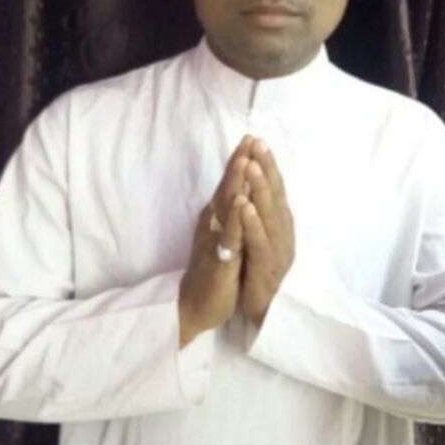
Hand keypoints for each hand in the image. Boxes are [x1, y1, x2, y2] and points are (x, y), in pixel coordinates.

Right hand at [177, 137, 251, 346]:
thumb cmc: (212, 271)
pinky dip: (236, 219)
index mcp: (217, 217)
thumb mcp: (223, 236)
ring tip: (245, 160)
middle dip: (240, 163)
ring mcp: (215, 239)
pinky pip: (230, 237)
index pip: (230, 184)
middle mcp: (214, 222)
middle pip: (228, 188)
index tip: (251, 138)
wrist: (193, 305)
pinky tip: (242, 204)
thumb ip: (228, 214)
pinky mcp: (220, 259)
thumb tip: (237, 189)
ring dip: (236, 183)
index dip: (240, 161)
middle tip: (249, 139)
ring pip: (227, 207)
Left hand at [239, 140, 294, 326]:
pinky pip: (258, 243)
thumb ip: (256, 213)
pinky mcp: (266, 271)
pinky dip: (252, 223)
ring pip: (269, 216)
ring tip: (251, 165)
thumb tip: (248, 184)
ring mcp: (277, 253)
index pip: (273, 189)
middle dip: (265, 168)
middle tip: (256, 143)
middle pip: (275, 196)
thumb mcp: (254, 238)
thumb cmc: (253, 272)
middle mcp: (282, 235)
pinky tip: (245, 206)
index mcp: (279, 226)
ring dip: (260, 189)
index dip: (266, 165)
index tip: (255, 140)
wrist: (254, 314)